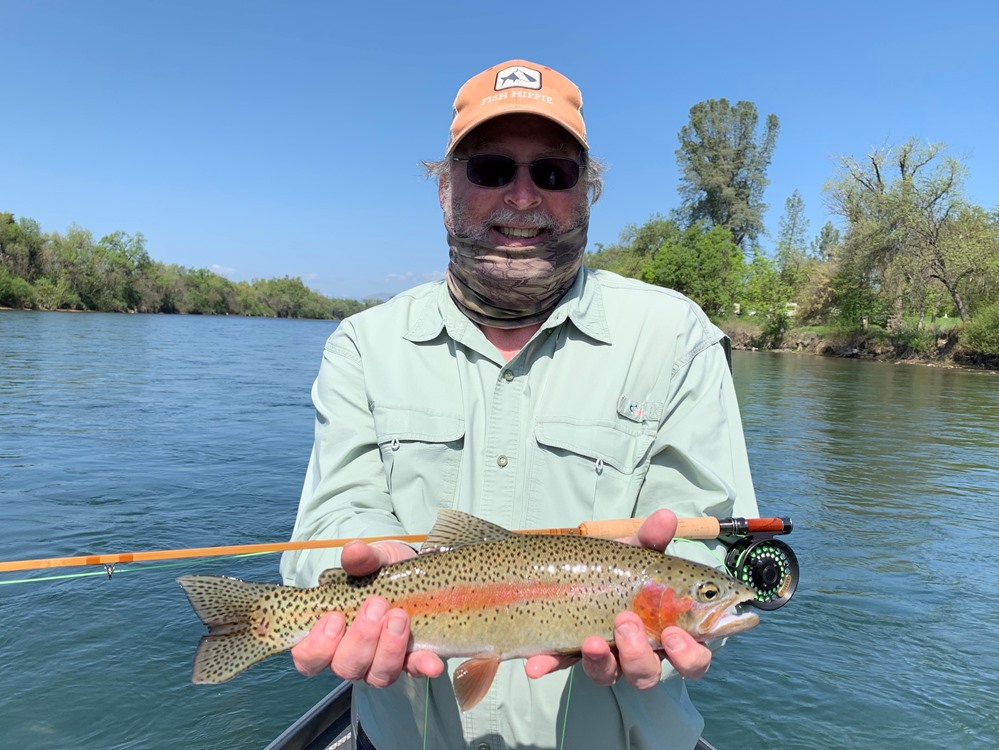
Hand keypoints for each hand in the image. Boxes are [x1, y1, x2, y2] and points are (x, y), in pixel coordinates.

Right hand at [291, 540, 445, 686]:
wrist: (417, 576)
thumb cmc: (381, 573)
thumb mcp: (372, 561)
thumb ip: (362, 559)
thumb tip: (353, 551)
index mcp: (329, 636)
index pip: (308, 657)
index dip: (317, 645)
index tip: (333, 618)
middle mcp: (351, 656)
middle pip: (345, 667)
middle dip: (361, 638)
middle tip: (377, 605)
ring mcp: (381, 663)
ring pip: (377, 675)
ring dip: (388, 649)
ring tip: (400, 616)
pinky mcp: (410, 661)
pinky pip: (414, 670)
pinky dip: (422, 666)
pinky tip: (433, 662)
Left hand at [525, 509, 712, 686]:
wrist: (576, 569)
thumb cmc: (620, 568)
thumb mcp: (634, 553)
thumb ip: (650, 539)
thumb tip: (666, 517)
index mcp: (668, 632)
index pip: (692, 656)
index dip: (689, 653)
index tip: (674, 632)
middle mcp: (640, 652)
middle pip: (651, 674)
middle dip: (640, 654)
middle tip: (625, 622)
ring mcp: (604, 656)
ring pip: (610, 676)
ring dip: (602, 662)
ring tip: (591, 640)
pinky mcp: (570, 655)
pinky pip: (561, 665)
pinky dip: (550, 664)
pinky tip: (536, 664)